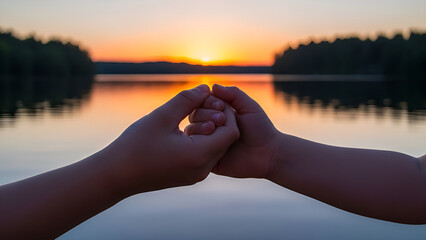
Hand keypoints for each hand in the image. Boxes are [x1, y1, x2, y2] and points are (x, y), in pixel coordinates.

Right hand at [104, 84, 239, 195]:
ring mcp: (196, 175)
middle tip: (199, 106)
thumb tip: (206, 87)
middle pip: (225, 140)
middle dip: (217, 119)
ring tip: (189, 118)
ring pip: (216, 148)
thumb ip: (187, 100)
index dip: (226, 112)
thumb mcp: (162, 116)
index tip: (209, 100)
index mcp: (199, 155)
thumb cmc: (135, 145)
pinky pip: (205, 156)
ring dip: (209, 130)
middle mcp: (202, 169)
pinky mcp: (189, 177)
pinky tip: (184, 130)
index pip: (231, 131)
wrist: (116, 176)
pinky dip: (201, 140)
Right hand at [187, 84, 279, 178]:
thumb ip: (234, 94)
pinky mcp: (207, 158)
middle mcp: (210, 126)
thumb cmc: (261, 128)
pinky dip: (199, 145)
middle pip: (194, 115)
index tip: (221, 106)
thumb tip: (213, 86)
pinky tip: (209, 143)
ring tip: (213, 129)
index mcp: (218, 112)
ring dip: (200, 128)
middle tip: (220, 119)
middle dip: (204, 114)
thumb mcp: (249, 107)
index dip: (207, 102)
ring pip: (191, 131)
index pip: (202, 102)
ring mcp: (207, 142)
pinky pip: (196, 151)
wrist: (268, 155)